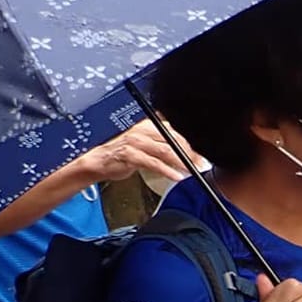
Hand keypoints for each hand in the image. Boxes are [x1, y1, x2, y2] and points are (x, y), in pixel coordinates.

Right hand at [79, 121, 193, 186]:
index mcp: (148, 125)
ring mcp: (135, 142)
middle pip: (173, 140)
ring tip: (192, 170)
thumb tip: (188, 153)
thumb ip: (163, 145)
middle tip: (201, 164)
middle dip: (190, 154)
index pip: (175, 132)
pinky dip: (167, 171)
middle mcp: (142, 130)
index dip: (191, 145)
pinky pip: (153, 163)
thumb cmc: (123, 153)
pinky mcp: (130, 155)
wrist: (99, 161)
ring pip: (166, 151)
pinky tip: (176, 177)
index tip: (202, 155)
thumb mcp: (145, 145)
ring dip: (182, 162)